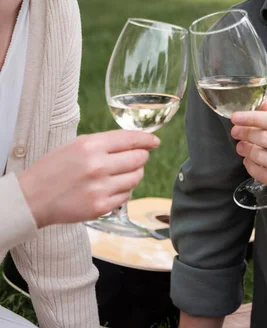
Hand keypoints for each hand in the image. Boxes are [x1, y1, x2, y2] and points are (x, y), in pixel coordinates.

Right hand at [18, 130, 159, 227]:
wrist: (32, 197)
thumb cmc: (54, 168)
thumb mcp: (77, 145)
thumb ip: (104, 143)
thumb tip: (132, 143)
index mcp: (91, 145)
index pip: (130, 139)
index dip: (146, 139)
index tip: (154, 142)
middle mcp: (99, 165)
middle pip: (138, 159)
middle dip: (141, 157)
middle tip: (136, 158)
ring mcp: (101, 188)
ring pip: (135, 178)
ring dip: (134, 174)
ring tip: (121, 174)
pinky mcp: (100, 207)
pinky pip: (125, 196)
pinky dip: (123, 191)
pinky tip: (111, 188)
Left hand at [231, 99, 266, 201]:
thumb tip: (258, 100)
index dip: (251, 118)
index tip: (235, 117)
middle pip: (265, 138)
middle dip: (245, 134)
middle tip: (235, 132)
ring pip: (262, 157)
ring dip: (246, 150)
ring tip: (241, 146)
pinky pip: (263, 175)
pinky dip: (251, 166)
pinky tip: (249, 161)